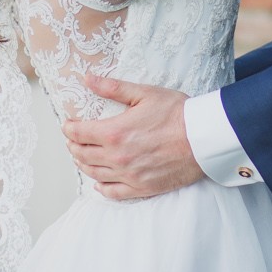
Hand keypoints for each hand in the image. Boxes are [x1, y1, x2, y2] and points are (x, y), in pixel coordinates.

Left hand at [61, 74, 204, 200]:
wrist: (203, 138)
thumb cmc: (177, 113)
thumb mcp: (145, 93)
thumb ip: (113, 87)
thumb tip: (88, 79)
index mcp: (114, 132)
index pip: (80, 133)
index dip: (69, 128)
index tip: (68, 125)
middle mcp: (117, 157)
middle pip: (83, 155)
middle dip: (74, 146)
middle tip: (73, 140)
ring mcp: (128, 175)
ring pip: (94, 174)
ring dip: (84, 165)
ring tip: (82, 157)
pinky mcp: (142, 187)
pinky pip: (113, 192)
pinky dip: (102, 188)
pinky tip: (99, 183)